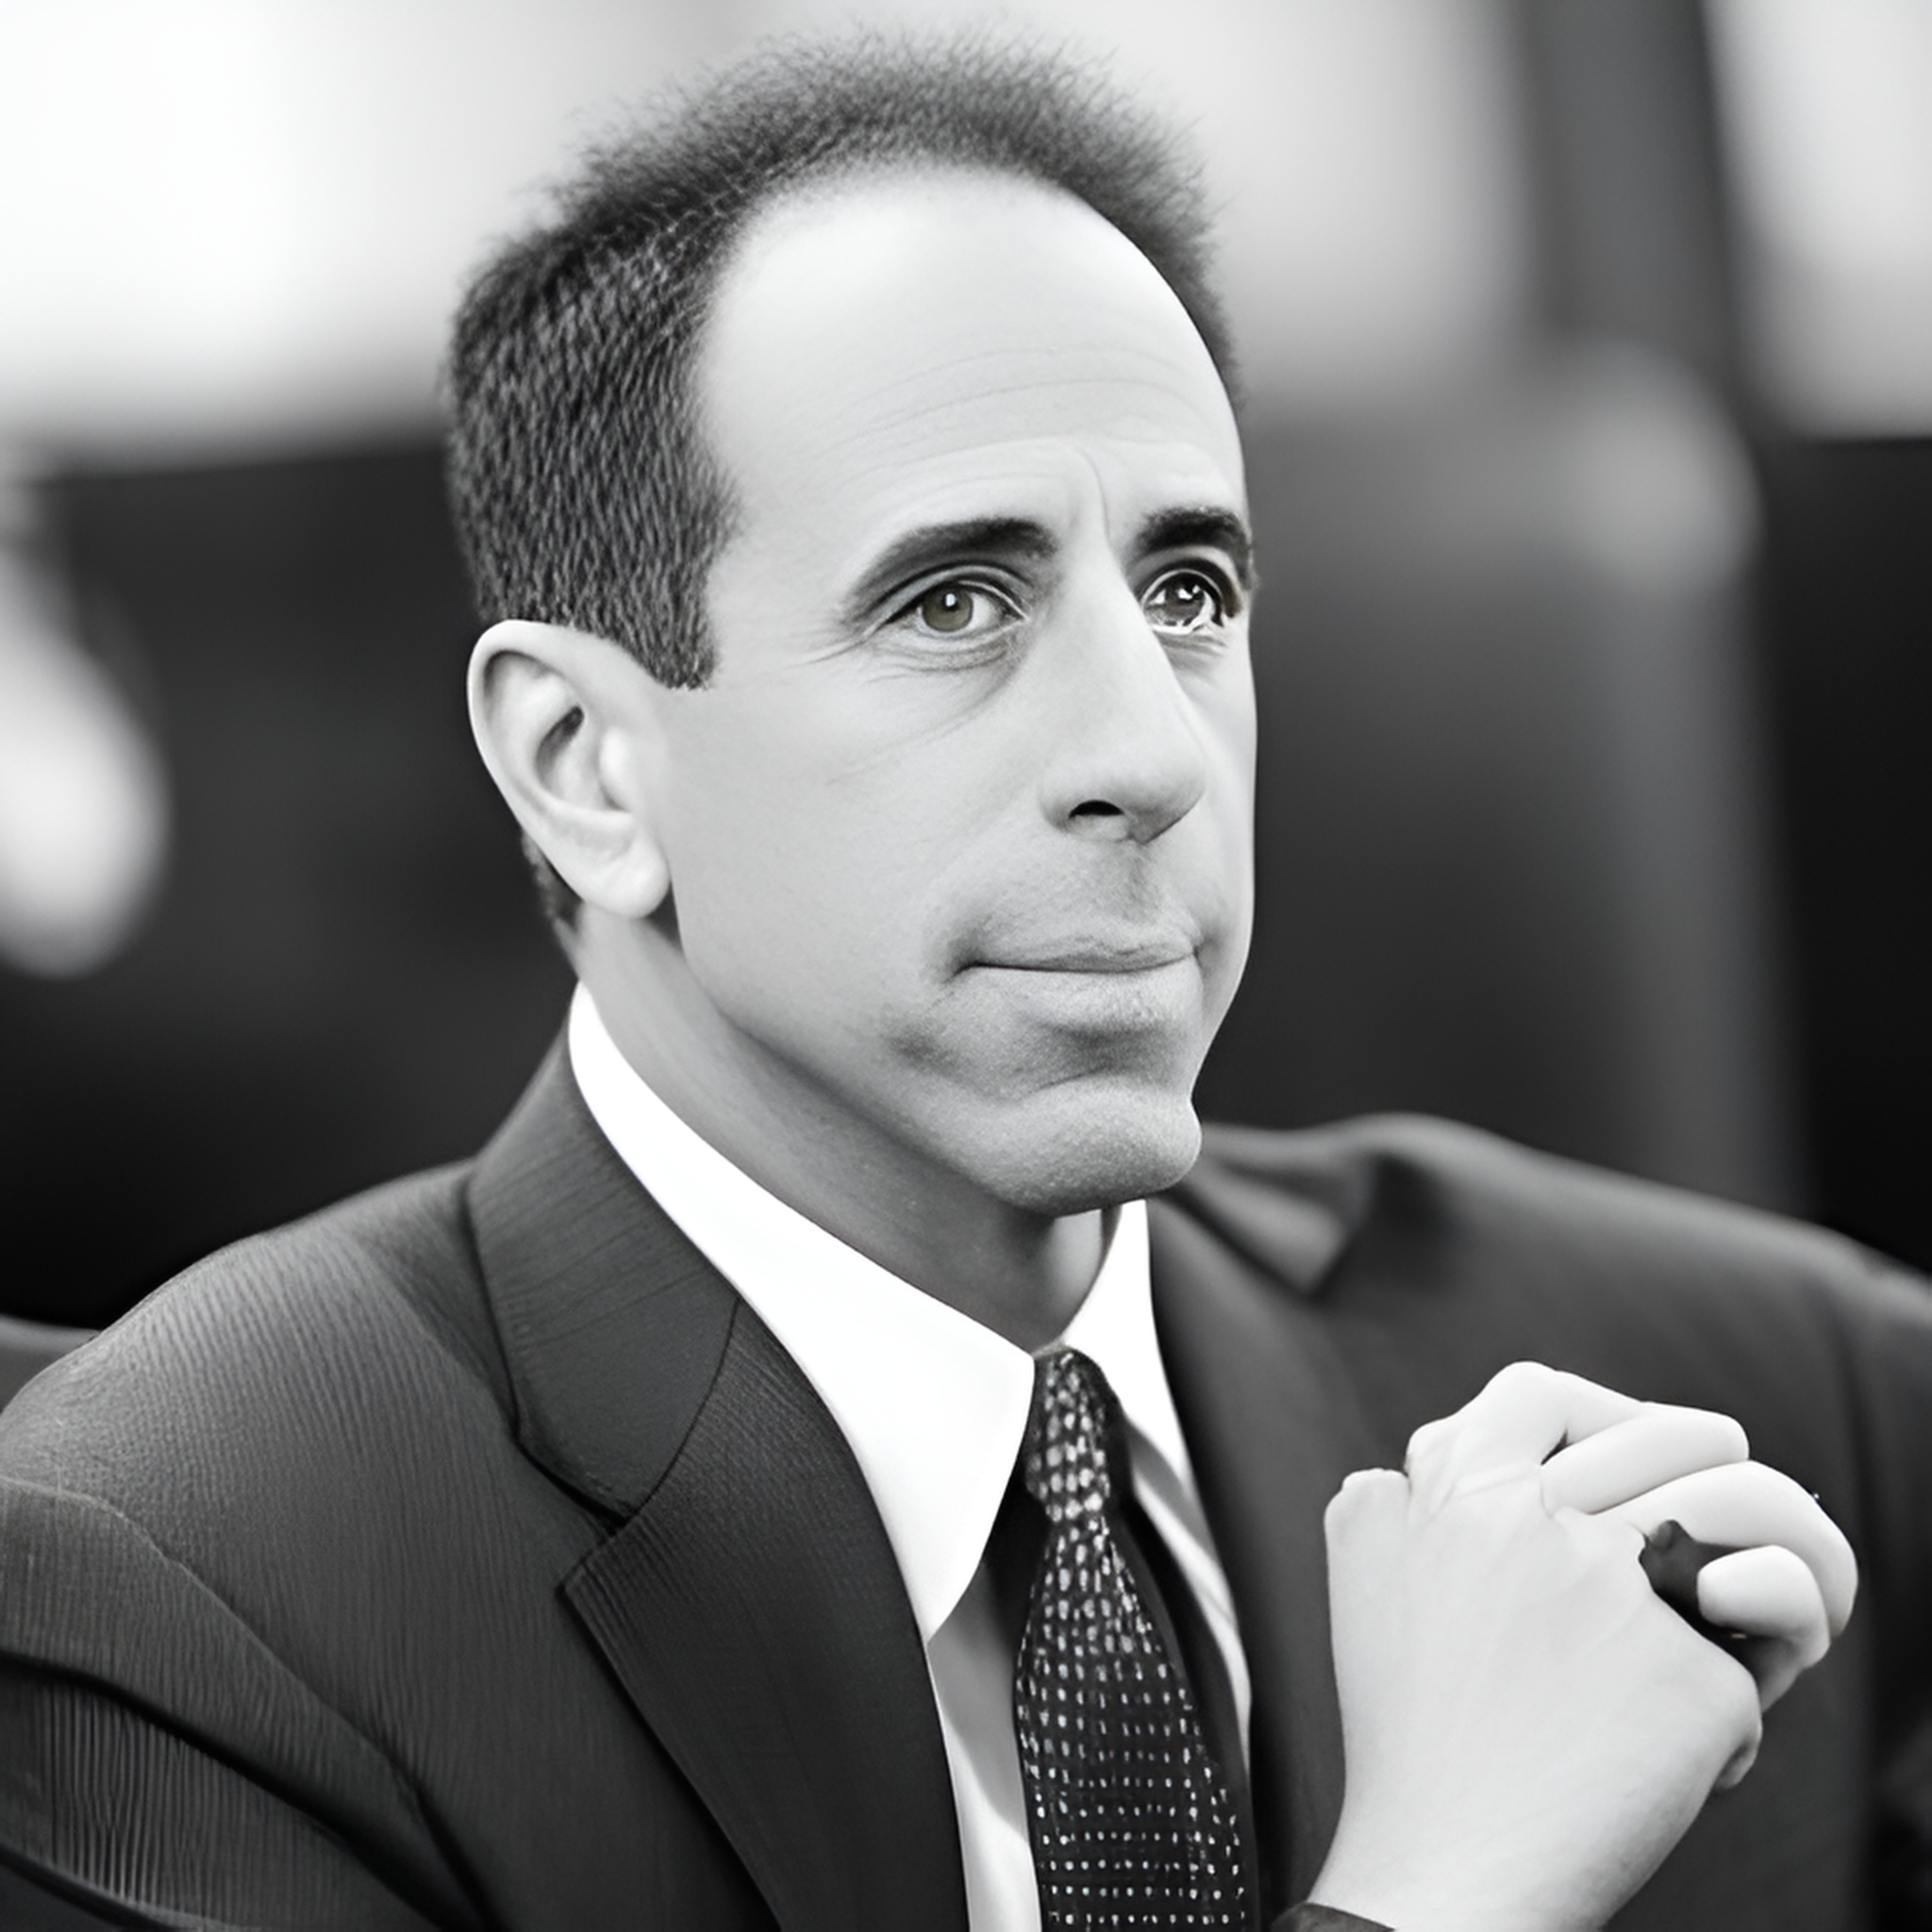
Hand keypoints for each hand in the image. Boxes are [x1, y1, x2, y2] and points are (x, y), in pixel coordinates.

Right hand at [1309, 1363, 1851, 1931]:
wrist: (1444, 1872)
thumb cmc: (1409, 1732)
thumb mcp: (1367, 1565)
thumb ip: (1400, 1490)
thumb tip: (1440, 1458)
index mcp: (1456, 1488)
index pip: (1544, 1394)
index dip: (1595, 1416)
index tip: (1616, 1463)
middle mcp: (1534, 1519)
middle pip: (1675, 1437)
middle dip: (1710, 1473)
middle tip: (1708, 1529)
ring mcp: (1615, 1592)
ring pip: (1754, 1510)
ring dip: (1771, 1552)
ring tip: (1747, 1602)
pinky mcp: (1693, 1680)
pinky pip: (1758, 1652)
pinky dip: (1729, 1705)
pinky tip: (1688, 1752)